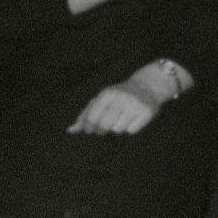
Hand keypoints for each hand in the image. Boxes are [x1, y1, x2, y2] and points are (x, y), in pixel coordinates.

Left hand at [69, 60, 189, 134]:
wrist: (146, 87)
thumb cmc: (118, 96)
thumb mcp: (101, 100)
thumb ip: (85, 115)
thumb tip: (70, 130)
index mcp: (107, 94)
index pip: (92, 117)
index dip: (89, 127)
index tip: (90, 130)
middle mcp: (120, 98)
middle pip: (104, 125)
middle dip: (101, 130)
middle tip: (103, 129)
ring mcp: (134, 105)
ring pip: (118, 129)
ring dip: (117, 128)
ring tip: (121, 119)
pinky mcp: (146, 113)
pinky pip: (131, 131)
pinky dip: (130, 128)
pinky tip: (132, 120)